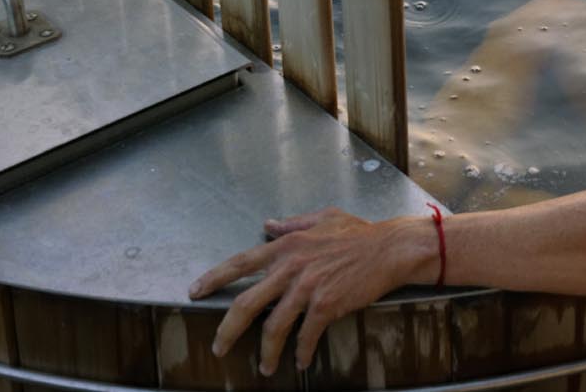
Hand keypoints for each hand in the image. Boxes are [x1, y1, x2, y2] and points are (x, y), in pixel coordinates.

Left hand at [188, 208, 433, 374]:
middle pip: (246, 302)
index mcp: (286, 245)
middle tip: (219, 346)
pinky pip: (305, 335)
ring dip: (266, 352)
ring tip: (264, 367)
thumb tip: (268, 224)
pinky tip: (301, 359)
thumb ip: (292, 224)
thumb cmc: (359, 232)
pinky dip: (301, 351)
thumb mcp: (322, 218)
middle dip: (227, 330)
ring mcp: (307, 287)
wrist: (390, 248)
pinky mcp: (326, 305)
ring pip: (273, 327)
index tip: (195, 292)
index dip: (213, 278)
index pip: (239, 262)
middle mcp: (291, 266)